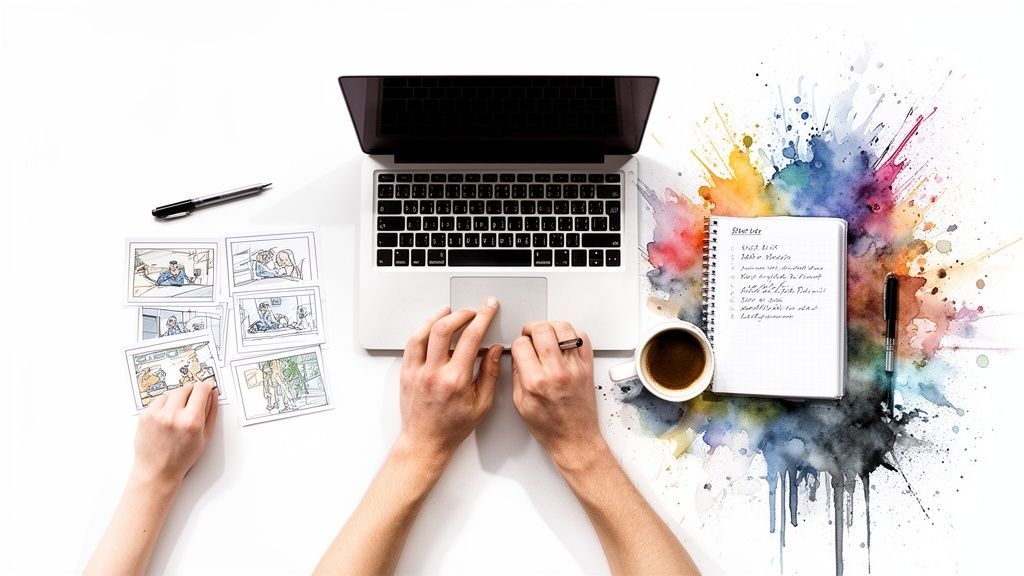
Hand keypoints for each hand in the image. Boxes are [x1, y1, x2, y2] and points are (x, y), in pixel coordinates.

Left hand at [132, 380, 218, 488]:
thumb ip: (211, 412)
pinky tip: (167, 417)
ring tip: (179, 414)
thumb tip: (213, 394)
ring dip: (177, 398)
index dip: (206, 387)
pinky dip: (164, 404)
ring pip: (171, 392)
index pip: (201, 389)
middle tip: (192, 404)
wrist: (157, 471)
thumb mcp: (205, 437)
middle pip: (186, 387)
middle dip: (192, 392)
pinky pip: (158, 400)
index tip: (206, 388)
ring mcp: (157, 414)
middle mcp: (173, 415)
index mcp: (191, 421)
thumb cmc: (182, 458)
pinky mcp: (145, 415)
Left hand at [398, 299, 502, 466]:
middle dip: (461, 313)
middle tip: (472, 311)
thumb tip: (495, 350)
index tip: (488, 308)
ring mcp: (416, 372)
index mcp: (455, 381)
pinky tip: (431, 327)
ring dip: (438, 317)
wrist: (426, 442)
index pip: (471, 338)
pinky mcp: (406, 373)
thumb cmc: (452, 427)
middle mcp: (433, 374)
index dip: (482, 317)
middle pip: (444, 328)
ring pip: (423, 332)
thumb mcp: (482, 404)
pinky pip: (412, 343)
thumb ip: (490, 373)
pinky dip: (422, 330)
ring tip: (450, 311)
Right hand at [511, 321, 605, 470]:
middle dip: (532, 328)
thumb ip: (517, 375)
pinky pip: (582, 338)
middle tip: (530, 335)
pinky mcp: (588, 367)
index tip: (519, 348)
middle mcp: (557, 372)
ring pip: (564, 328)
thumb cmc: (550, 427)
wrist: (575, 439)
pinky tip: (564, 342)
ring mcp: (575, 368)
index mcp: (536, 382)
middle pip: (542, 330)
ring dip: (552, 327)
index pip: (521, 345)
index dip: (517, 343)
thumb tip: (517, 355)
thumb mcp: (520, 403)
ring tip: (547, 334)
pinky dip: (572, 335)